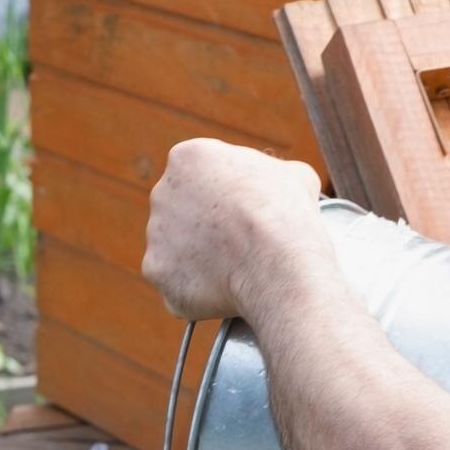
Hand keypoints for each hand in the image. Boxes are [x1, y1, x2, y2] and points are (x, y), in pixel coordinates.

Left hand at [143, 139, 332, 321]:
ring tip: (235, 270)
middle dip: (205, 227)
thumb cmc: (287, 215)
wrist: (275, 263)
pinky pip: (176, 282)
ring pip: (177, 249)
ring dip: (199, 259)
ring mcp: (155, 235)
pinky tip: (223, 291)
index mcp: (189, 158)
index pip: (201, 175)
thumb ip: (273, 176)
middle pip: (182, 212)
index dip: (225, 196)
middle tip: (237, 244)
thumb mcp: (294, 176)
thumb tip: (282, 185)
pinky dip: (196, 290)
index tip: (242, 213)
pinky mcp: (157, 272)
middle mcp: (162, 192)